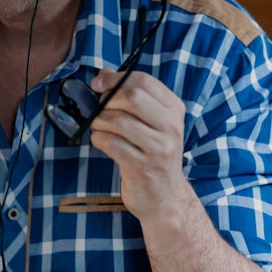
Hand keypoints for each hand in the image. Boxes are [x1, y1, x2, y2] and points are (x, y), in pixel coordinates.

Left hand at [86, 69, 189, 222]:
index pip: (143, 81)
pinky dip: (98, 139)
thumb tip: (104, 74)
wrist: (166, 198)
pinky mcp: (142, 167)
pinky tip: (101, 142)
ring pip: (118, 120)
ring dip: (99, 122)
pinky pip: (111, 143)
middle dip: (106, 100)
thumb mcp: (151, 123)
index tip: (98, 85)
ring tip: (99, 128)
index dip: (114, 78)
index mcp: (174, 109)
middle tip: (97, 109)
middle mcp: (170, 126)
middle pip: (131, 97)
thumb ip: (131, 96)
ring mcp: (158, 148)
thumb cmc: (153, 155)